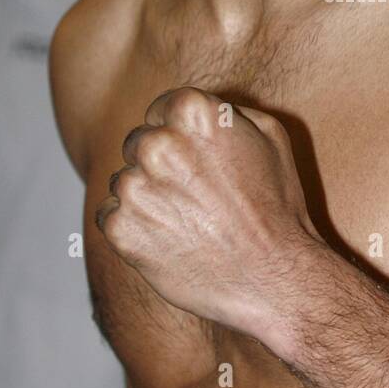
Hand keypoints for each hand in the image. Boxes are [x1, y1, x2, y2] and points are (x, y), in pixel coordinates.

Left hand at [95, 87, 323, 343]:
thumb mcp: (271, 137)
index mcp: (192, 112)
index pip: (161, 110)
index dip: (180, 135)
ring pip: (124, 181)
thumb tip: (203, 110)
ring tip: (188, 222)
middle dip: (160, 164)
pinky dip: (134, 227)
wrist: (273, 277)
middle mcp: (156, 144)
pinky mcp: (120, 228)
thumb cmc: (277, 206)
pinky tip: (171, 240)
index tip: (198, 161)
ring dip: (147, 196)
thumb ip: (227, 111)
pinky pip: (111, 216)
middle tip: (195, 195)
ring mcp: (135, 187)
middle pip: (139, 143)